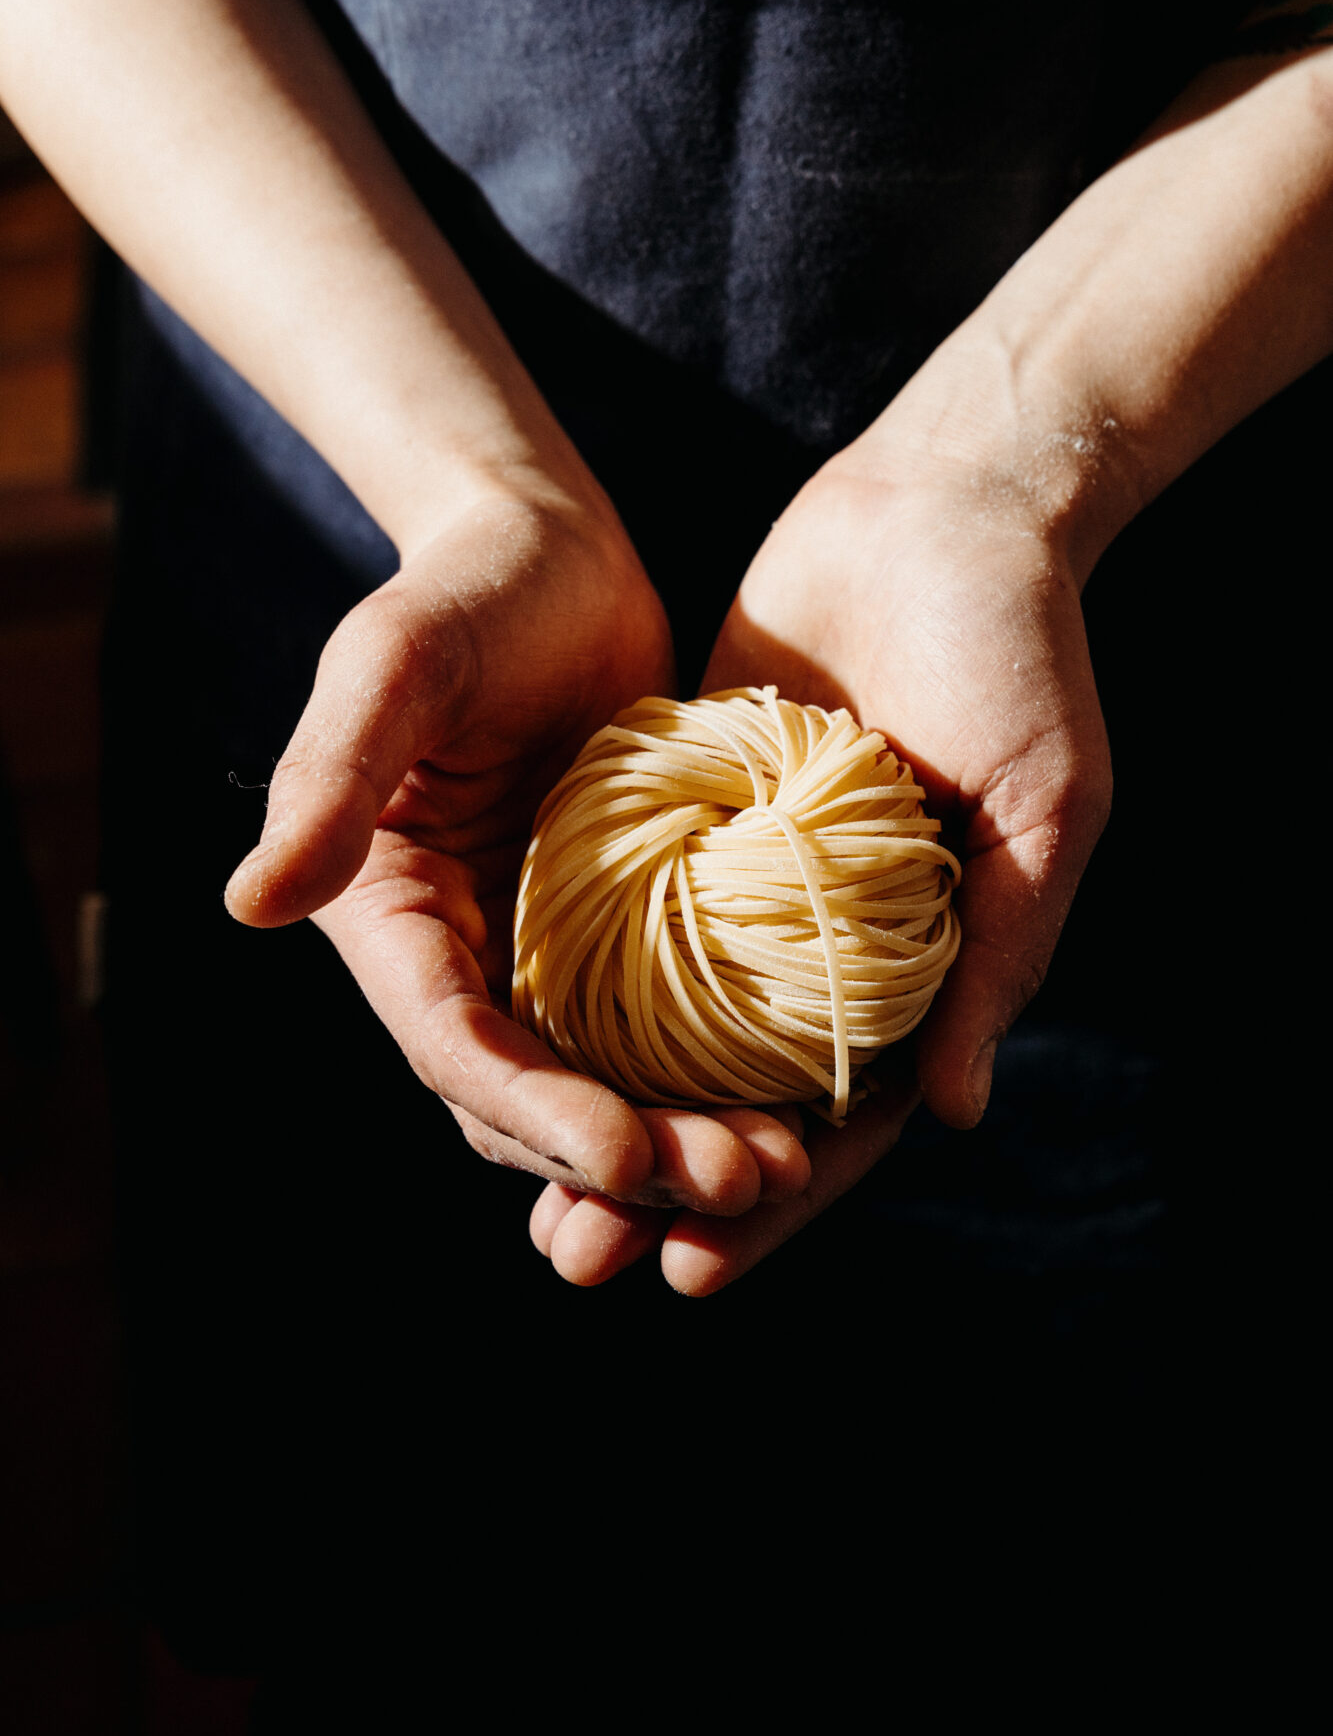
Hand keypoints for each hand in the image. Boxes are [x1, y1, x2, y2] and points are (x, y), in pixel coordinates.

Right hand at [224, 488, 809, 1211]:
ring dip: (682, 1140)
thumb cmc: (470, 589)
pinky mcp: (619, 936)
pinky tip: (802, 1103)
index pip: (455, 1046)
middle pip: (533, 1096)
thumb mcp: (396, 664)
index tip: (628, 1159)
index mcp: (388, 913)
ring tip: (784, 1165)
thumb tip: (250, 903)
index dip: (536, 1114)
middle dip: (628, 1156)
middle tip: (745, 1181)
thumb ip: (329, 778)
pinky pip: (662, 1035)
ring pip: (604, 1087)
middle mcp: (458, 955)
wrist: (557, 554)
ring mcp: (541, 952)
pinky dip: (714, 1082)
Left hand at [527, 405, 1111, 1289]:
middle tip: (577, 1258)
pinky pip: (625, 918)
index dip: (771, 1202)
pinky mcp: (685, 810)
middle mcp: (826, 943)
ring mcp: (748, 882)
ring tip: (526, 1192)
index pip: (841, 1121)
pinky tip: (506, 1042)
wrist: (944, 505)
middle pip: (736, 1097)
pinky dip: (576, 987)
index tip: (693, 1270)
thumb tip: (951, 1116)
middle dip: (660, 1182)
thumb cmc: (1022, 655)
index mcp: (922, 968)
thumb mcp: (1044, 803)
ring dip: (604, 1111)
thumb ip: (1000, 952)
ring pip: (669, 1030)